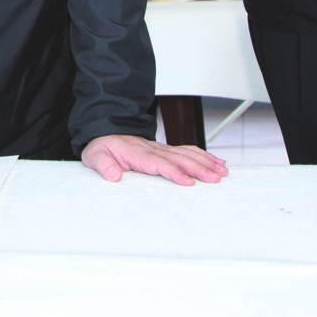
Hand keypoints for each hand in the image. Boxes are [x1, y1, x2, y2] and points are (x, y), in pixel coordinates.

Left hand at [81, 135, 227, 185]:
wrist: (105, 134)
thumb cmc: (102, 148)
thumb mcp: (93, 156)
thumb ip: (102, 165)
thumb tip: (112, 175)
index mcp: (136, 152)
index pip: (158, 163)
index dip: (174, 172)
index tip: (188, 181)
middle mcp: (152, 149)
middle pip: (179, 158)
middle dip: (199, 168)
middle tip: (215, 178)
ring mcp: (160, 148)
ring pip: (187, 154)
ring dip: (205, 162)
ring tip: (222, 171)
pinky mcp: (165, 150)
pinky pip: (187, 151)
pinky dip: (203, 155)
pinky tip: (216, 162)